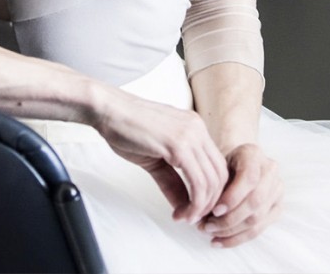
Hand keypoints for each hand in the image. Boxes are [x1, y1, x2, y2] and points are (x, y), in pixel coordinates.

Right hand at [97, 91, 229, 224]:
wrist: (109, 110)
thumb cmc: (127, 129)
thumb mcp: (156, 158)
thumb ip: (172, 180)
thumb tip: (184, 206)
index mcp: (195, 127)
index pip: (217, 165)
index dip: (212, 193)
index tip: (196, 210)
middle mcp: (198, 129)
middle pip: (220, 175)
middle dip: (210, 204)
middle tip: (193, 219)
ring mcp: (190, 135)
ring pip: (212, 182)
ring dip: (201, 208)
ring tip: (185, 218)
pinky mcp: (178, 145)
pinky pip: (197, 182)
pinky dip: (193, 204)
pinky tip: (180, 212)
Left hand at [198, 143, 282, 247]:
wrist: (240, 165)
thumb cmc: (224, 165)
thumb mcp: (219, 165)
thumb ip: (215, 184)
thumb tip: (201, 213)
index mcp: (254, 154)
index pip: (249, 178)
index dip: (232, 197)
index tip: (214, 210)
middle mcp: (270, 170)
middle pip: (255, 202)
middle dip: (229, 219)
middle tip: (207, 226)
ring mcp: (277, 190)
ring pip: (257, 219)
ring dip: (231, 231)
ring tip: (210, 233)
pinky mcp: (278, 208)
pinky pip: (259, 229)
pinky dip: (237, 239)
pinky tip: (219, 241)